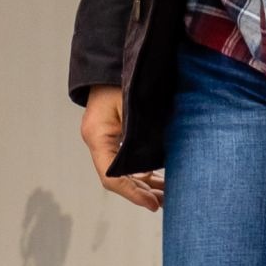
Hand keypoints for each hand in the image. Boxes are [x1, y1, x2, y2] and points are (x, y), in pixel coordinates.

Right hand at [81, 85, 163, 212]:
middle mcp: (98, 141)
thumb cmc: (124, 78)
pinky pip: (127, 159)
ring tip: (167, 196)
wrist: (112, 61)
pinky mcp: (114, 135)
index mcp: (98, 135)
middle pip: (118, 178)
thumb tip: (157, 165)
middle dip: (141, 193)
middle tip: (166, 203)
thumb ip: (142, 134)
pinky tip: (160, 178)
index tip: (152, 204)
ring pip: (123, 171)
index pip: (111, 177)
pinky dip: (143, 171)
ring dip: (144, 184)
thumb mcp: (134, 106)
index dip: (132, 193)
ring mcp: (105, 138)